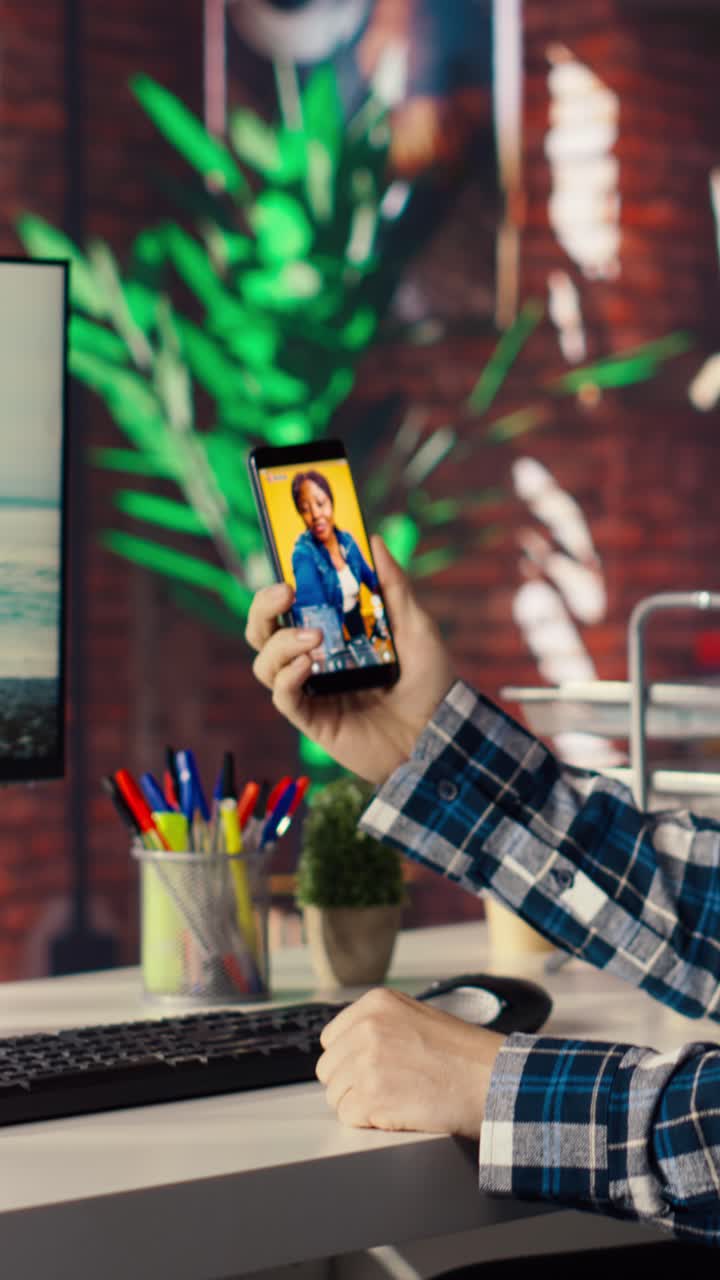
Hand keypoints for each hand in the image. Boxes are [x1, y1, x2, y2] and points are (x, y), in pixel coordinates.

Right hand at [245, 536, 454, 784]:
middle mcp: (314, 660)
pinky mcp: (312, 720)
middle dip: (263, 608)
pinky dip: (287, 677)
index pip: (289, 608)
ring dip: (280, 644)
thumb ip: (392, 586)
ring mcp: (311, 690)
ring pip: (264, 662)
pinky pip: (281, 696)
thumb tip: (373, 540)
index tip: (288, 566)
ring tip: (314, 639)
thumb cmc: (430, 683)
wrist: (440, 736)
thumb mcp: (416, 626)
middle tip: (285, 593)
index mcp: (332, 636)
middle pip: (263, 631)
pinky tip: (308, 665)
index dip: (278, 587)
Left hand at [315, 988, 504, 1138]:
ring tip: (396, 1100)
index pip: (331, 1038)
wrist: (494, 1080)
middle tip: (385, 1090)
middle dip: (351, 1084)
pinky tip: (398, 1113)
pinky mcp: (372, 1095)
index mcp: (376, 1003)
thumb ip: (379, 1025)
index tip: (370, 1070)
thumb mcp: (416, 1016)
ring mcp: (366, 1061)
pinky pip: (348, 1117)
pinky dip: (369, 1122)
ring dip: (360, 1105)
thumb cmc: (465, 1055)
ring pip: (335, 1095)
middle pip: (329, 1069)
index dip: (349, 1060)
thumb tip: (346, 1049)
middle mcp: (367, 1027)